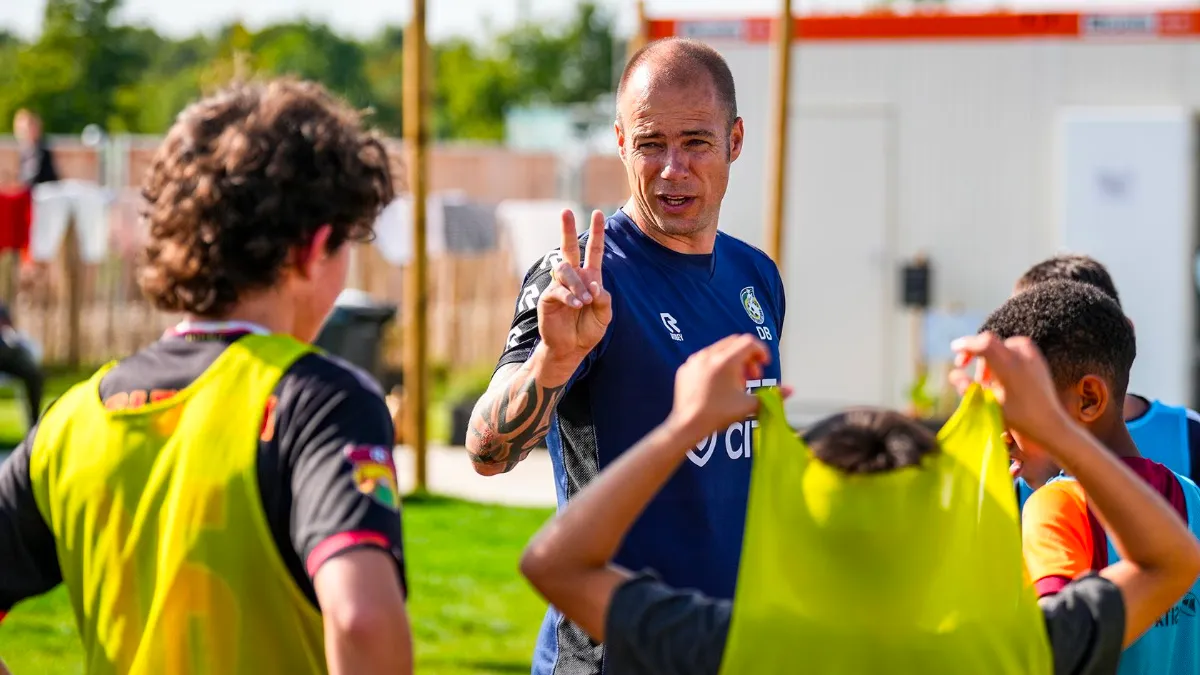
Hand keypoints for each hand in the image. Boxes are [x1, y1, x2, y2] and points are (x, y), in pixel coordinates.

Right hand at [537, 210, 612, 363]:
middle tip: (566, 211)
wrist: (571, 349)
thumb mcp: (604, 315)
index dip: (597, 233)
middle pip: (568, 248)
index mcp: (589, 278)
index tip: (598, 213)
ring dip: (577, 284)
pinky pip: (558, 290)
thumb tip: (594, 285)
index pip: (593, 251)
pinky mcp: (548, 298)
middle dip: (567, 229)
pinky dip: (569, 297)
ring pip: (566, 271)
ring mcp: (559, 286)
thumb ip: (603, 299)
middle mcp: (573, 278)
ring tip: (585, 302)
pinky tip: (576, 305)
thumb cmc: (588, 330)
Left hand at [669, 335, 782, 440]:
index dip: (761, 352)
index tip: (764, 365)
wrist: (687, 426)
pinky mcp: (685, 368)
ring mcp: (695, 360)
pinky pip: (704, 359)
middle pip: (735, 342)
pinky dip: (716, 366)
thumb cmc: (718, 415)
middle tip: (752, 377)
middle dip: (748, 357)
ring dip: (733, 361)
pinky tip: (718, 386)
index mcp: (726, 360)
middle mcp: (709, 355)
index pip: (749, 342)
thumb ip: (772, 395)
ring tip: (736, 384)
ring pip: (719, 350)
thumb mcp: (749, 405)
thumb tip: (791, 390)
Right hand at [949, 332, 1072, 446]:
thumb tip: (953, 374)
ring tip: (987, 380)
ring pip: (1001, 346)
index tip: (954, 348)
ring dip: (989, 358)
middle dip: (975, 353)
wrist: (1050, 424)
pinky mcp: (1038, 359)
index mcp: (1009, 366)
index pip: (984, 343)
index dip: (966, 343)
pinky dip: (1002, 357)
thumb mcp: (988, 405)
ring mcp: (1032, 356)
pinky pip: (1013, 349)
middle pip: (990, 342)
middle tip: (966, 369)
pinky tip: (1001, 375)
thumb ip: (969, 388)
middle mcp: (1022, 356)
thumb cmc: (1018, 418)